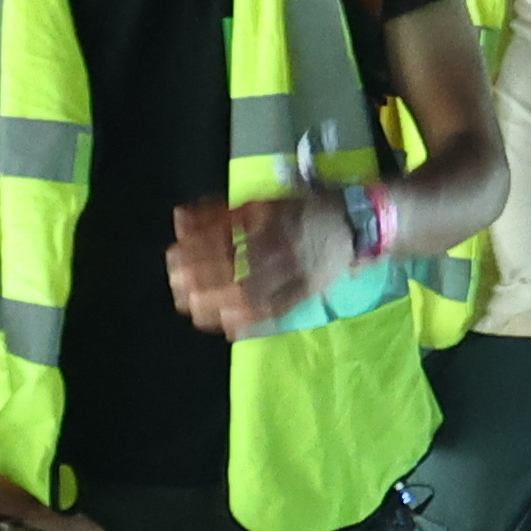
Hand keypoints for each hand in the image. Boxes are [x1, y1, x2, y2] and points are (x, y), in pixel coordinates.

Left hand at [169, 192, 360, 337]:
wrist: (356, 222)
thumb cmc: (301, 208)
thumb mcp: (262, 202)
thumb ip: (220, 212)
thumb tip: (181, 218)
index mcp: (270, 217)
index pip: (225, 236)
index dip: (196, 249)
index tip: (173, 256)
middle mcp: (283, 244)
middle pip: (235, 267)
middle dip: (201, 280)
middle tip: (177, 287)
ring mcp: (298, 270)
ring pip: (253, 292)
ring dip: (219, 304)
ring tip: (193, 310)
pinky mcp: (309, 290)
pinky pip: (278, 310)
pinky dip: (251, 322)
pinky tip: (228, 328)